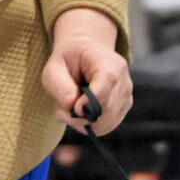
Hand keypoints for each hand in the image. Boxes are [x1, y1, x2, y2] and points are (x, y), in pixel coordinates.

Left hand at [41, 7, 130, 136]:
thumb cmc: (68, 61)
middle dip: (82, 117)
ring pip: (108, 121)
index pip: (105, 85)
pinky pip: (109, 124)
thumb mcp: (53, 68)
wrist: (84, 54)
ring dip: (85, 123)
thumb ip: (60, 87)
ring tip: (70, 113)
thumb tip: (75, 108)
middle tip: (62, 114)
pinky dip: (92, 125)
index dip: (89, 102)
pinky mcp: (125, 105)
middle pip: (106, 108)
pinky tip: (81, 114)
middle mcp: (122, 78)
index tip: (73, 109)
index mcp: (107, 61)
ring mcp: (126, 93)